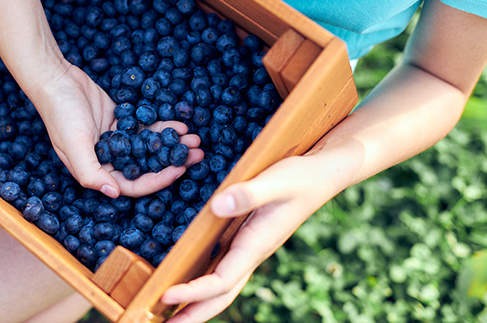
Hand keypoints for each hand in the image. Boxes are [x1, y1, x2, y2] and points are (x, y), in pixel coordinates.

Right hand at [30, 62, 202, 198]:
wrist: (56, 79)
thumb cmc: (61, 113)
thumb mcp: (73, 144)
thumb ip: (90, 172)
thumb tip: (113, 192)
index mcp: (97, 172)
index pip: (133, 185)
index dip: (158, 180)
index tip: (180, 169)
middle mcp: (109, 160)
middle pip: (147, 167)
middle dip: (173, 162)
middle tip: (197, 154)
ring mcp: (117, 141)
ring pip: (151, 148)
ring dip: (173, 144)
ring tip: (195, 139)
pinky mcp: (122, 123)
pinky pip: (147, 129)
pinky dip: (164, 128)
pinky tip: (181, 124)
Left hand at [162, 144, 358, 322]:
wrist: (321, 177)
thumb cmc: (299, 178)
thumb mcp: (276, 180)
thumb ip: (248, 193)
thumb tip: (216, 206)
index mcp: (256, 245)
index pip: (220, 281)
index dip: (193, 292)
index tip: (166, 295)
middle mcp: (251, 254)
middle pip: (220, 296)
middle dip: (192, 314)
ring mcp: (250, 250)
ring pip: (221, 286)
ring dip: (196, 302)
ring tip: (167, 312)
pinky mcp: (247, 240)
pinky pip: (222, 268)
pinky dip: (203, 281)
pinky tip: (187, 278)